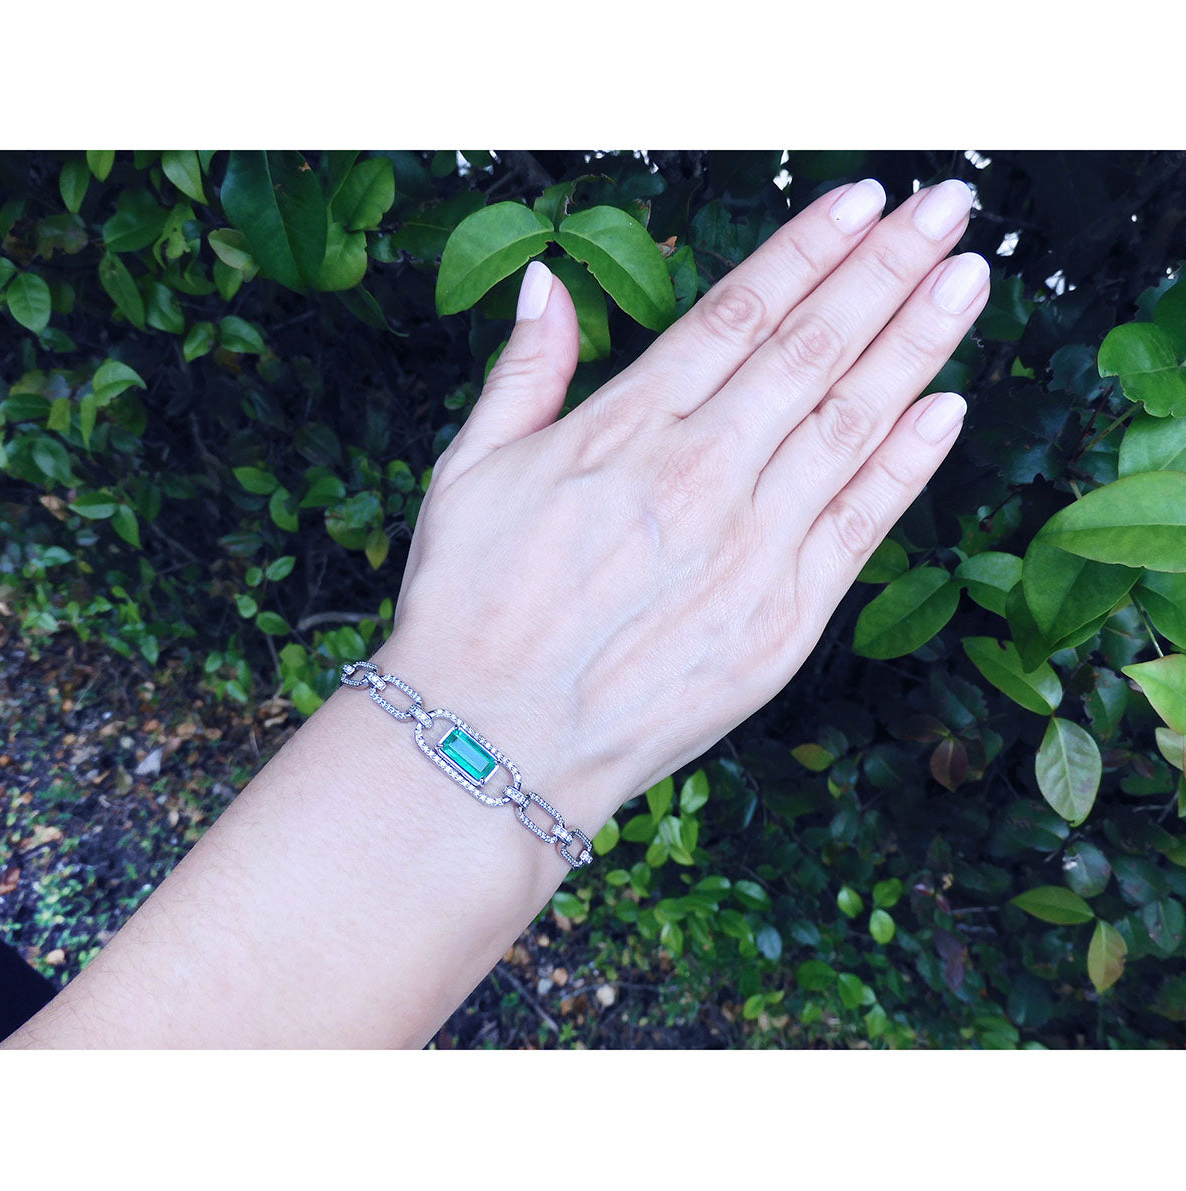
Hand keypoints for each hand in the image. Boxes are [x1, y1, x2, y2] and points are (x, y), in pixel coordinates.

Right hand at [388, 178, 988, 826]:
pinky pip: (860, 525)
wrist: (490, 743)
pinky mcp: (781, 622)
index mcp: (623, 430)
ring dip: (917, 343)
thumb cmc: (469, 610)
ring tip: (967, 279)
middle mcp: (697, 476)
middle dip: (886, 270)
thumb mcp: (466, 473)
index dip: (808, 250)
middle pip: (813, 349)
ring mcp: (749, 550)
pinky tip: (947, 407)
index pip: (738, 314)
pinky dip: (907, 464)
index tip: (860, 203)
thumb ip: (523, 373)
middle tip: (945, 212)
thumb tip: (546, 284)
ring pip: (851, 422)